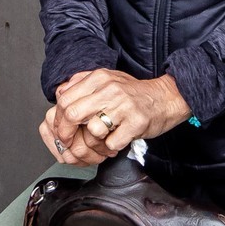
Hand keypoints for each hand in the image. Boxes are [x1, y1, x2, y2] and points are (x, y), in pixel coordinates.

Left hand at [39, 68, 191, 165]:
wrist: (166, 98)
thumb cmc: (134, 93)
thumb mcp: (107, 80)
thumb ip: (83, 84)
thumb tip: (59, 94)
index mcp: (99, 78)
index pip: (65, 99)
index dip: (58, 119)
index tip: (60, 129)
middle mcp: (110, 90)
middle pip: (73, 114)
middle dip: (67, 133)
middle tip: (70, 142)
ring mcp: (124, 106)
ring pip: (93, 131)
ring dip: (94, 142)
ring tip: (102, 140)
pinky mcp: (136, 123)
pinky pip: (112, 143)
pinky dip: (111, 147)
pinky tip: (116, 141)